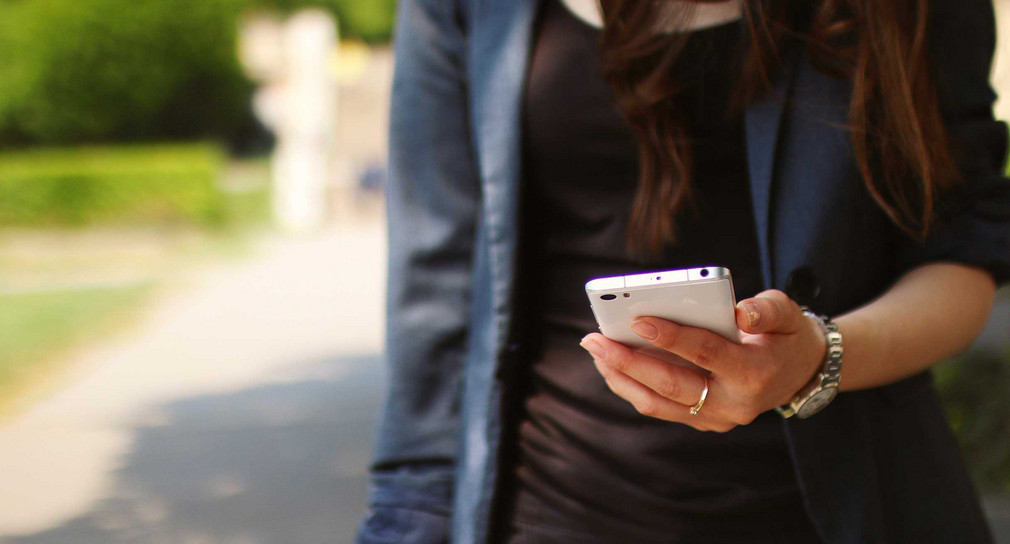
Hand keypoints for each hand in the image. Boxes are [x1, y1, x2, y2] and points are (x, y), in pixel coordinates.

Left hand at [581, 290, 826, 431]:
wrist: (801, 373)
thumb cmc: (786, 334)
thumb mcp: (788, 313)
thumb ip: (766, 309)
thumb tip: (739, 310)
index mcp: (754, 372)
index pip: (706, 353)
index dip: (671, 336)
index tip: (637, 319)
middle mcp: (733, 402)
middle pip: (671, 384)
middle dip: (628, 360)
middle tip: (594, 339)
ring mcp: (716, 418)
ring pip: (658, 403)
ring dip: (621, 377)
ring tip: (595, 351)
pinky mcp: (703, 421)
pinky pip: (660, 407)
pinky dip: (632, 386)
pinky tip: (611, 365)